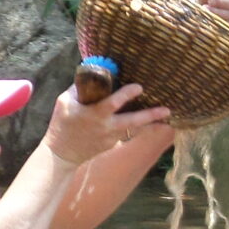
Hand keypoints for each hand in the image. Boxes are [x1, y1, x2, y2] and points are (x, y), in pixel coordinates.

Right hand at [42, 83, 169, 165]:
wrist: (62, 154)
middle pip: (133, 121)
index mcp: (95, 114)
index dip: (127, 94)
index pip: (113, 103)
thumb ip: (78, 89)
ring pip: (134, 128)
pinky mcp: (113, 144)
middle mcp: (107, 127)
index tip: (139, 87)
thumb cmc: (62, 124)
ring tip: (166, 115)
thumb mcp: (64, 103)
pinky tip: (147, 119)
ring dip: (150, 122)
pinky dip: (136, 125)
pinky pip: (126, 131)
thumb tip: (92, 74)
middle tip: (167, 110)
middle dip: (151, 115)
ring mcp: (112, 138)